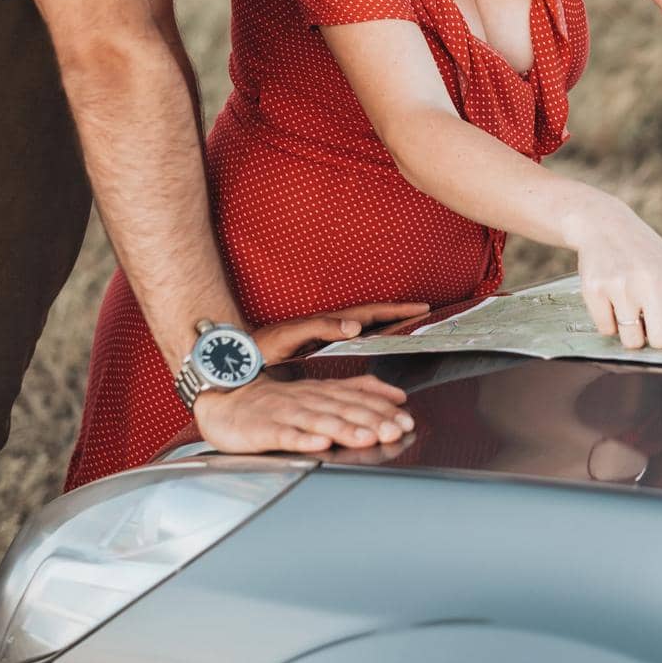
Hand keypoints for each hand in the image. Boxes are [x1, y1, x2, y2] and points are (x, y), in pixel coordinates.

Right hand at [193, 368, 416, 454]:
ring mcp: (287, 414)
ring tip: (366, 438)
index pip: (358, 398)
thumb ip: (356, 390)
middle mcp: (309, 400)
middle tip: (396, 430)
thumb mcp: (320, 390)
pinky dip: (303, 440)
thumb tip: (396, 395)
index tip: (407, 420)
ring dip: (344, 429)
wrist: (227, 400)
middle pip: (344, 409)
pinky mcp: (265, 429)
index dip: (383, 409)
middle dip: (372, 420)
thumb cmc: (276, 401)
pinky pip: (286, 435)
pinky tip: (319, 446)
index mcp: (323, 391)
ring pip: (320, 421)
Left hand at [253, 302, 430, 363]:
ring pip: (365, 325)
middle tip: (424, 311)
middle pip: (372, 315)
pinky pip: (354, 337)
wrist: (237, 355)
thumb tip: (357, 327)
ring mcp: (326, 334)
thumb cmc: (261, 347)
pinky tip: (375, 344)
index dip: (397, 310)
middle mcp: (331, 326)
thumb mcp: (291, 337)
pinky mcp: (318, 346)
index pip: (371, 311)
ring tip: (408, 324)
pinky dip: (372, 336)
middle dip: (398, 312)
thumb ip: (322, 329)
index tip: (421, 307)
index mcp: (329, 322)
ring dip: (387, 323)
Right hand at [570, 196, 661, 351]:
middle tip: (648, 314)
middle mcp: (652, 281)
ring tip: (627, 303)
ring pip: (633, 341)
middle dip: (655, 335)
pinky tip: (609, 297)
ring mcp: (622, 285)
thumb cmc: (644, 252)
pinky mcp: (595, 289)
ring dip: (630, 331)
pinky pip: (606, 329)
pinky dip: (608, 321)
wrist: (602, 222)